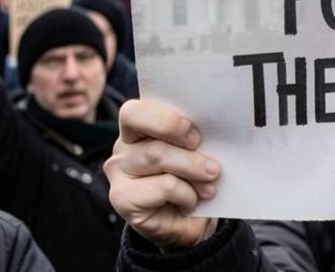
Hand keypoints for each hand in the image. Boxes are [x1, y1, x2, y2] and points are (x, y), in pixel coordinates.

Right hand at [104, 99, 221, 248]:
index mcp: (139, 127)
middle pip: (154, 140)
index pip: (135, 112)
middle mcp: (123, 147)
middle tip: (212, 165)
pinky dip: (186, 194)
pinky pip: (164, 187)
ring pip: (158, 159)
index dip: (165, 120)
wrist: (188, 221)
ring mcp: (119, 173)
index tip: (193, 130)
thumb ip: (195, 139)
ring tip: (210, 183)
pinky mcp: (122, 198)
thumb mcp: (197, 153)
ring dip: (193, 171)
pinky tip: (191, 202)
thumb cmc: (193, 178)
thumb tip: (215, 133)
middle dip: (189, 152)